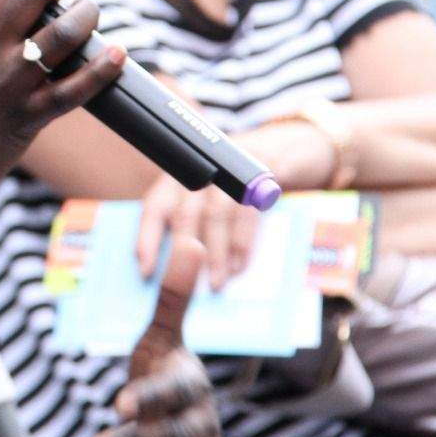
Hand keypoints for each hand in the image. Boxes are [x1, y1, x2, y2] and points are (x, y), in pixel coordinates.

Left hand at [91, 236, 221, 436]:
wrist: (173, 433)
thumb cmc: (163, 381)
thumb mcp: (160, 343)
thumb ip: (173, 299)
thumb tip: (191, 239)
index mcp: (188, 381)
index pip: (172, 387)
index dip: (148, 395)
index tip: (118, 404)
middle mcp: (199, 417)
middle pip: (176, 426)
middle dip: (142, 432)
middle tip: (106, 434)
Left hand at [134, 113, 335, 289]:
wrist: (291, 147)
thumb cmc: (240, 187)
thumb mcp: (214, 199)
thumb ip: (197, 225)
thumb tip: (180, 271)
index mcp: (179, 177)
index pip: (154, 207)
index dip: (147, 240)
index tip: (144, 271)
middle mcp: (199, 169)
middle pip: (184, 213)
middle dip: (185, 253)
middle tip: (187, 289)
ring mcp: (229, 168)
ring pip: (214, 214)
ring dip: (215, 253)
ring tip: (217, 283)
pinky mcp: (260, 172)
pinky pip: (247, 211)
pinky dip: (242, 241)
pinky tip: (240, 264)